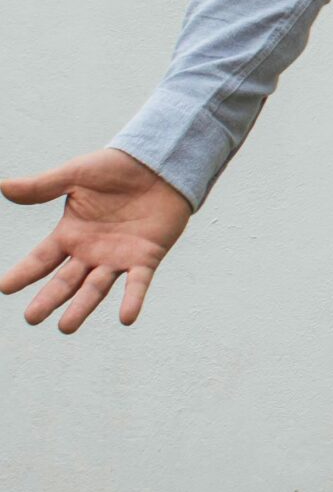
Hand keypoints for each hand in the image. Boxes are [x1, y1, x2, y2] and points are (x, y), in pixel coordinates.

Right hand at [1, 150, 191, 331]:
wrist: (158, 163)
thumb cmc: (115, 168)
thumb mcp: (75, 175)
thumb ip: (42, 186)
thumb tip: (3, 186)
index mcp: (70, 234)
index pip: (42, 259)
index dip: (24, 273)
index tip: (5, 288)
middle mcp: (91, 252)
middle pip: (65, 281)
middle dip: (49, 299)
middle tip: (32, 318)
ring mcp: (118, 257)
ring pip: (96, 288)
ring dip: (82, 307)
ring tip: (66, 327)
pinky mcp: (146, 257)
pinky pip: (138, 283)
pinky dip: (133, 300)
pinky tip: (127, 318)